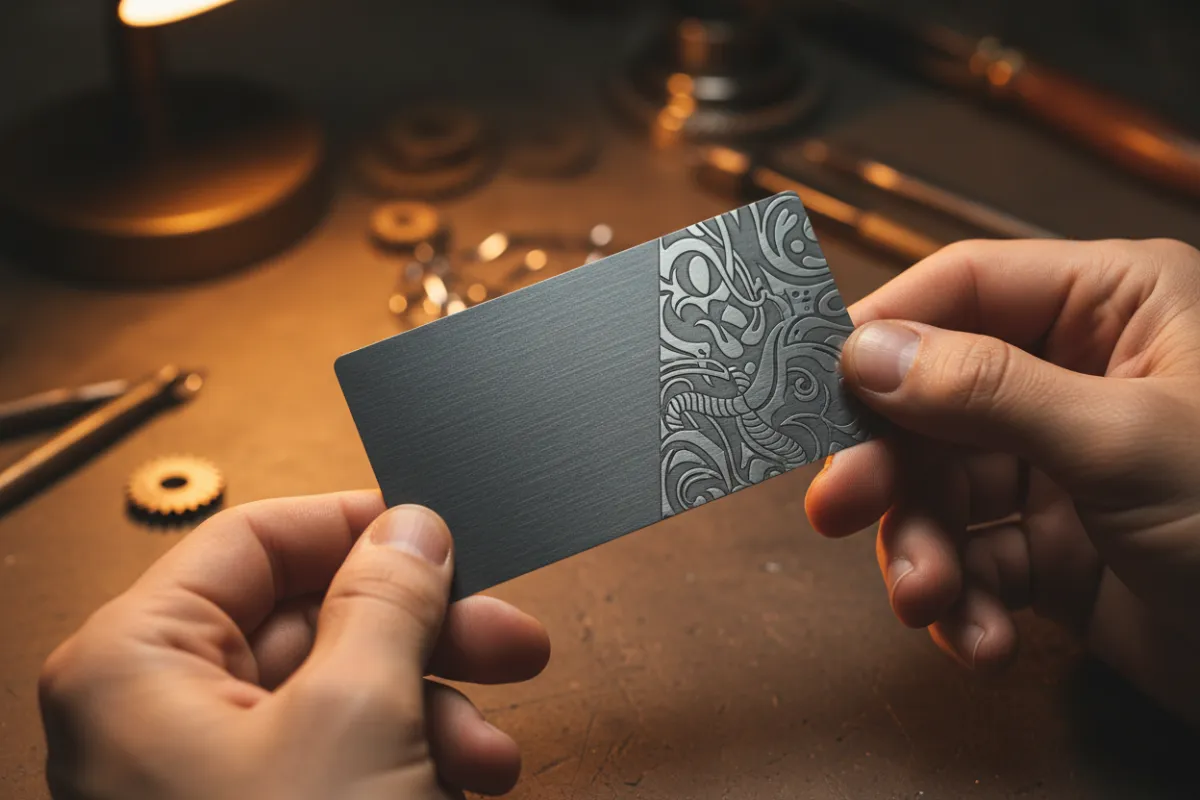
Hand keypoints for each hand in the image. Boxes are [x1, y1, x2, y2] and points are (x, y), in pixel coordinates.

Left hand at [38, 491, 550, 798]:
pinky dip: (412, 760)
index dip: (356, 527)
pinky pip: (343, 758)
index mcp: (138, 665)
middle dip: (423, 633)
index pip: (254, 540)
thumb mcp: (357, 716)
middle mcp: (160, 715)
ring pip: (341, 693)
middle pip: (311, 618)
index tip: (438, 534)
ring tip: (491, 753)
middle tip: (505, 635)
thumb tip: (411, 527)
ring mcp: (208, 778)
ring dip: (434, 709)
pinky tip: (465, 785)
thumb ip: (388, 599)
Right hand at [805, 238, 1199, 723]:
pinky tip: (982, 636)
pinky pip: (974, 561)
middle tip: (839, 507)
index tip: (810, 380)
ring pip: (942, 491)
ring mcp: (1060, 467)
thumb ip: (988, 389)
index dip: (881, 329)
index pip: (963, 289)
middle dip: (891, 467)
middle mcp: (1076, 378)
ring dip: (925, 552)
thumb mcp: (1125, 442)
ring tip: (932, 601)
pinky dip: (964, 603)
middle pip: (934, 401)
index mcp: (1114, 309)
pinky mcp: (1053, 549)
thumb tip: (867, 350)